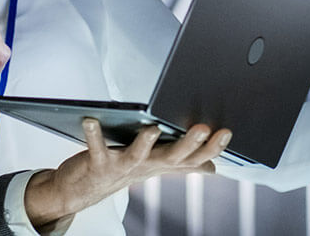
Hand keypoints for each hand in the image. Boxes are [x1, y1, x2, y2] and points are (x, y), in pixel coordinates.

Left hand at [23, 118, 231, 228]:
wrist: (83, 190)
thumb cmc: (121, 171)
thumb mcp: (156, 167)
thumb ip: (184, 164)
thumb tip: (212, 167)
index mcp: (162, 163)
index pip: (193, 158)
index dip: (211, 148)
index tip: (226, 132)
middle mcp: (146, 166)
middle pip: (172, 157)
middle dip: (188, 144)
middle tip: (203, 128)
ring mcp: (122, 166)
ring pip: (138, 156)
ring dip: (145, 143)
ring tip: (152, 128)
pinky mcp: (98, 163)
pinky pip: (96, 148)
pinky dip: (93, 134)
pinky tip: (91, 120)